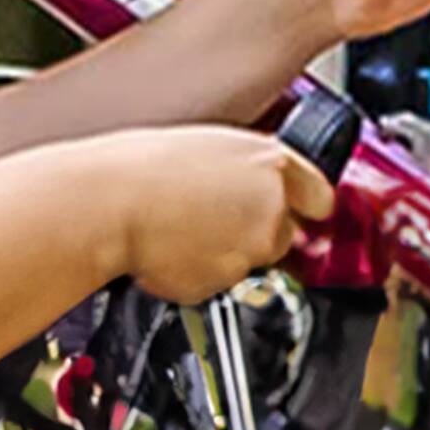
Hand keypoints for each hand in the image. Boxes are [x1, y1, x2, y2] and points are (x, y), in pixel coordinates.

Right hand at [102, 123, 334, 306]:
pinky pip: (220, 280)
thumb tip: (252, 183)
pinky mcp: (225, 283)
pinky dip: (202, 271)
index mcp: (270, 164)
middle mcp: (270, 208)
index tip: (302, 212)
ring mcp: (251, 250)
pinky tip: (173, 248)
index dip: (307, 206)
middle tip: (215, 216)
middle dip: (258, 230)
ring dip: (228, 251)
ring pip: (252, 258)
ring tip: (184, 227)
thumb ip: (245, 169)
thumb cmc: (142, 165)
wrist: (108, 203)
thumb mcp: (207, 146)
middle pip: (285, 231)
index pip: (320, 196)